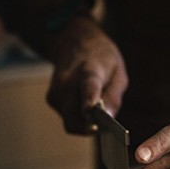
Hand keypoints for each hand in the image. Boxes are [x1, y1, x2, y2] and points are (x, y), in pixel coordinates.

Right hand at [45, 16, 128, 133]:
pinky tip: (83, 99)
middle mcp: (66, 81)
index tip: (90, 110)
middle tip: (104, 123)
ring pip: (71, 121)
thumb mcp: (118, 72)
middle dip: (89, 127)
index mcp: (89, 70)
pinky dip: (78, 116)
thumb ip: (113, 96)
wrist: (74, 41)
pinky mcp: (51, 99)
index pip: (88, 86)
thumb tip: (108, 118)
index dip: (89, 100)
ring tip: (94, 102)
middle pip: (73, 117)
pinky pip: (68, 118)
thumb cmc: (100, 58)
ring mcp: (55, 91)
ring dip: (85, 121)